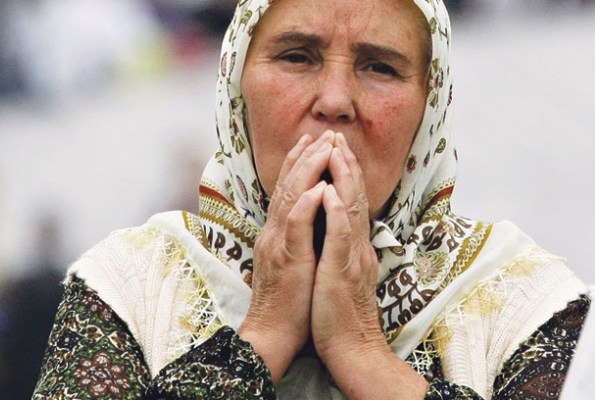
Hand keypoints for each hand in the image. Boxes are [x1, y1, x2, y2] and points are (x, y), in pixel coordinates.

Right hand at [239, 131, 333, 383]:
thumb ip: (299, 239)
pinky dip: (306, 204)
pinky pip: (297, 227)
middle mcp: (276, 233)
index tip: (314, 142)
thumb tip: (313, 220)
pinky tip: (317, 187)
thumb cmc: (289, 304)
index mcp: (279, 234)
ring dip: (307, 170)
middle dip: (305, 156)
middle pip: (288, 186)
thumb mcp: (295, 263)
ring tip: (322, 147)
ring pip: (292, 198)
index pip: (289, 191)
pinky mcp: (288, 259)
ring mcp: (280, 244)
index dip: (300, 164)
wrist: (273, 335)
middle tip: (321, 133)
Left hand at [311, 133, 427, 398]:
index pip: (351, 201)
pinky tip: (331, 192)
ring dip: (343, 178)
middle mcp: (358, 247)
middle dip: (344, 164)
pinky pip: (341, 237)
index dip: (344, 173)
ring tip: (335, 151)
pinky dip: (337, 212)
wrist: (352, 349)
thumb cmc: (340, 314)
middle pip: (354, 197)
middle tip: (336, 136)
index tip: (335, 146)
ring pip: (350, 209)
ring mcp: (353, 258)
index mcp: (355, 246)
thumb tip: (336, 226)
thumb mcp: (342, 273)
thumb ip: (343, 248)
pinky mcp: (342, 273)